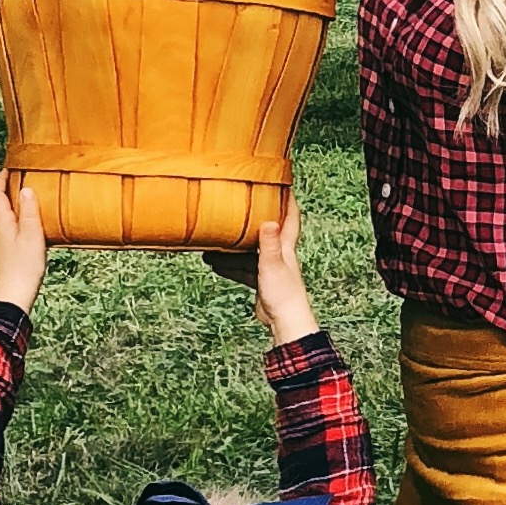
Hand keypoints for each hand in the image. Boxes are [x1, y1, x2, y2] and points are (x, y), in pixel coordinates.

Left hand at [0, 165, 48, 312]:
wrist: (11, 296)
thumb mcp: (32, 235)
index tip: (7, 169)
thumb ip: (29, 211)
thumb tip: (26, 189)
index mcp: (1, 222)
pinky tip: (18, 226)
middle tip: (8, 181)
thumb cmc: (23, 268)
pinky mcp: (0, 254)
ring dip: (0, 205)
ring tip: (14, 200)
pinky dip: (5, 220)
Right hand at [205, 189, 317, 344]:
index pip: (291, 216)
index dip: (288, 199)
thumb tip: (269, 220)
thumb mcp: (272, 265)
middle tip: (240, 204)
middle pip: (266, 231)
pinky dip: (231, 266)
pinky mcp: (262, 282)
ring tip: (214, 240)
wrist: (284, 322)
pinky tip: (216, 264)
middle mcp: (279, 254)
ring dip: (234, 247)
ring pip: (250, 252)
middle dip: (255, 218)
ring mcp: (270, 268)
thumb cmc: (284, 295)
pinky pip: (244, 270)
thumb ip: (269, 244)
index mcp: (286, 247)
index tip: (282, 182)